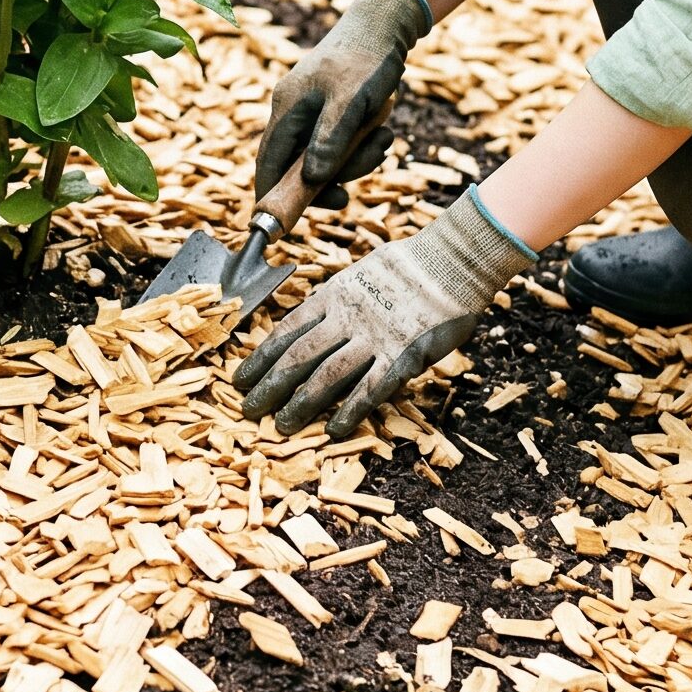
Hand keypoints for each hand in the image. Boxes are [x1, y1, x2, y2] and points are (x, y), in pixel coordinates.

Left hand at [233, 188, 533, 435]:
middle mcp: (346, 318)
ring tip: (281, 424)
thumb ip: (334, 301)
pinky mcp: (402, 356)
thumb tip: (309, 321)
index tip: (241, 377)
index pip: (286, 331)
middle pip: (298, 356)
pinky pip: (370, 389)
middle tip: (248, 408)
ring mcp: (374, 338)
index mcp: (333, 295)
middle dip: (270, 385)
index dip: (261, 357)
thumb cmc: (406, 266)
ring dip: (301, 403)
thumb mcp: (358, 274)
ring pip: (327, 376)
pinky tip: (332, 429)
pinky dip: (349, 411)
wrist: (450, 262)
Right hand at [254, 0, 430, 209]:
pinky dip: (361, 145)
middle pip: (298, 166)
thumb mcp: (351, 102)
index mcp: (287, 108)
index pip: (267, 162)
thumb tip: (312, 179)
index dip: (270, 195)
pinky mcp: (331, 111)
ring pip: (324, 157)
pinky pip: (340, 143)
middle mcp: (293, 112)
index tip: (279, 224)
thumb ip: (330, 141)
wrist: (384, 25)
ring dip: (354, 159)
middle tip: (353, 187)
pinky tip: (382, 129)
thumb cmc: (367, 59)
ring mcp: (311, 111)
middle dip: (330, 178)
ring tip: (382, 137)